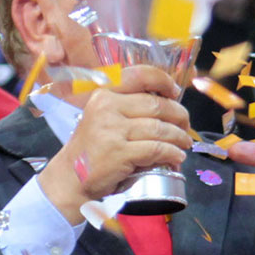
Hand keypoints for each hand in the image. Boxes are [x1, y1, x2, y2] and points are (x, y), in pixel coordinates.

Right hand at [39, 65, 193, 222]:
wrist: (69, 178)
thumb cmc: (93, 147)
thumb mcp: (105, 116)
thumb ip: (130, 105)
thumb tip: (171, 101)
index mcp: (104, 94)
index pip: (141, 76)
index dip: (164, 81)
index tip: (175, 92)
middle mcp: (106, 108)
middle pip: (158, 105)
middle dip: (179, 116)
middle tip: (185, 126)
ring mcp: (112, 131)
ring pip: (160, 128)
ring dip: (179, 137)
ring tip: (184, 142)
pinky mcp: (118, 153)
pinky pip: (156, 149)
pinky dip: (172, 153)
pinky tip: (176, 156)